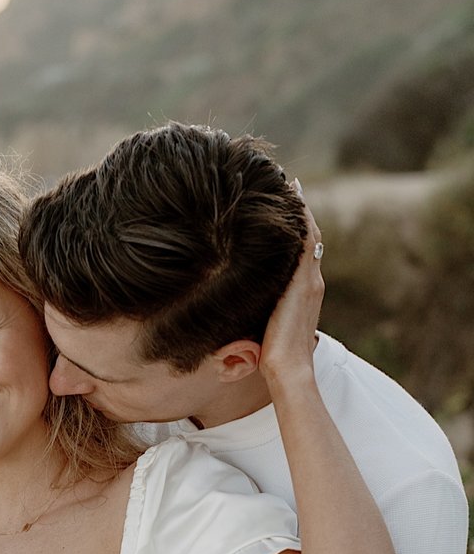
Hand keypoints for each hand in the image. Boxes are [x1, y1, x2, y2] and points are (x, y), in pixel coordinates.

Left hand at [258, 196, 324, 382]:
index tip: (286, 205)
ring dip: (301, 208)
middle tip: (289, 183)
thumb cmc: (273, 358)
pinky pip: (306, 241)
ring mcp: (310, 280)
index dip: (297, 228)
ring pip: (310, 233)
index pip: (303, 252)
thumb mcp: (266, 326)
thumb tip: (240, 304)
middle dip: (300, 210)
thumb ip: (262, 310)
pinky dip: (301, 219)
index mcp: (305, 292)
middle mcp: (312, 281)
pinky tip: (291, 199)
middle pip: (310, 235)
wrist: (288, 370)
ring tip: (289, 183)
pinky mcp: (303, 282)